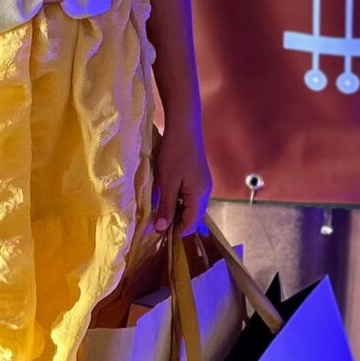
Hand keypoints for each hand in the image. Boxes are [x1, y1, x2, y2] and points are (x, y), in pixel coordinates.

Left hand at [94, 122, 212, 324]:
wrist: (184, 125)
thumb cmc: (175, 153)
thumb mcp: (166, 182)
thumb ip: (165, 207)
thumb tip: (160, 231)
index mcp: (199, 196)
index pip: (189, 225)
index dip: (173, 233)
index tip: (155, 235)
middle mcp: (205, 192)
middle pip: (192, 217)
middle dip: (174, 223)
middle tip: (153, 224)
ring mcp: (203, 183)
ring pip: (190, 206)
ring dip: (175, 211)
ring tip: (157, 210)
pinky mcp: (198, 175)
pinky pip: (189, 196)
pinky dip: (178, 200)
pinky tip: (164, 195)